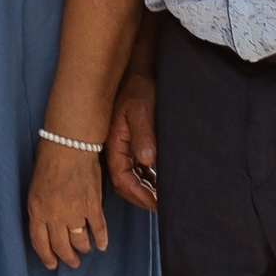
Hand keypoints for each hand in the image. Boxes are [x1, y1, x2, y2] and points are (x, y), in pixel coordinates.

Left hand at [27, 141, 108, 270]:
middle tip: (71, 263)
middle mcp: (54, 215)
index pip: (40, 243)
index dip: (46, 256)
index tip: (52, 264)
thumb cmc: (49, 163)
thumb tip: (46, 228)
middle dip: (67, 258)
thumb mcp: (35, 189)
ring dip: (82, 249)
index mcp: (37, 211)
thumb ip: (40, 210)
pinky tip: (101, 245)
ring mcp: (74, 212)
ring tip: (84, 250)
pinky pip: (98, 229)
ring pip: (79, 242)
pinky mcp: (92, 206)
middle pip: (61, 247)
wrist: (68, 145)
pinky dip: (100, 239)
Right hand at [105, 65, 159, 211]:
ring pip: (129, 175)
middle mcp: (114, 147)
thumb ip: (144, 135)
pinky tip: (159, 179)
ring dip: (144, 188)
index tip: (156, 203)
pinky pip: (135, 166)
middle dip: (140, 196)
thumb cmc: (139, 88)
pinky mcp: (129, 141)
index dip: (138, 194)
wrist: (139, 71)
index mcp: (113, 142)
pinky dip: (146, 177)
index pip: (121, 178)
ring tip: (162, 195)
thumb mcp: (142, 110)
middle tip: (161, 205)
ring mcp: (121, 145)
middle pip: (122, 181)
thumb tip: (147, 161)